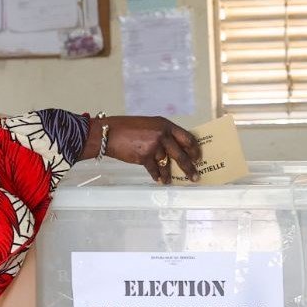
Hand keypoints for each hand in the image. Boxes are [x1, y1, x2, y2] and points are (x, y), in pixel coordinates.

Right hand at [86, 116, 202, 183]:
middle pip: (181, 154)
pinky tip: (159, 180)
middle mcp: (162, 134)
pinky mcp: (145, 157)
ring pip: (167, 164)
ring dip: (169, 175)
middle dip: (189, 167)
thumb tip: (174, 148)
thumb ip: (162, 134)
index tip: (197, 157)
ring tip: (172, 181)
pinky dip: (157, 176)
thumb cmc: (127, 128)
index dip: (194, 149)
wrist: (108, 133)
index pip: (187, 137)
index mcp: (165, 124)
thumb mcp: (149, 125)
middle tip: (195, 176)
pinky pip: (154, 169)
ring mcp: (154, 146)